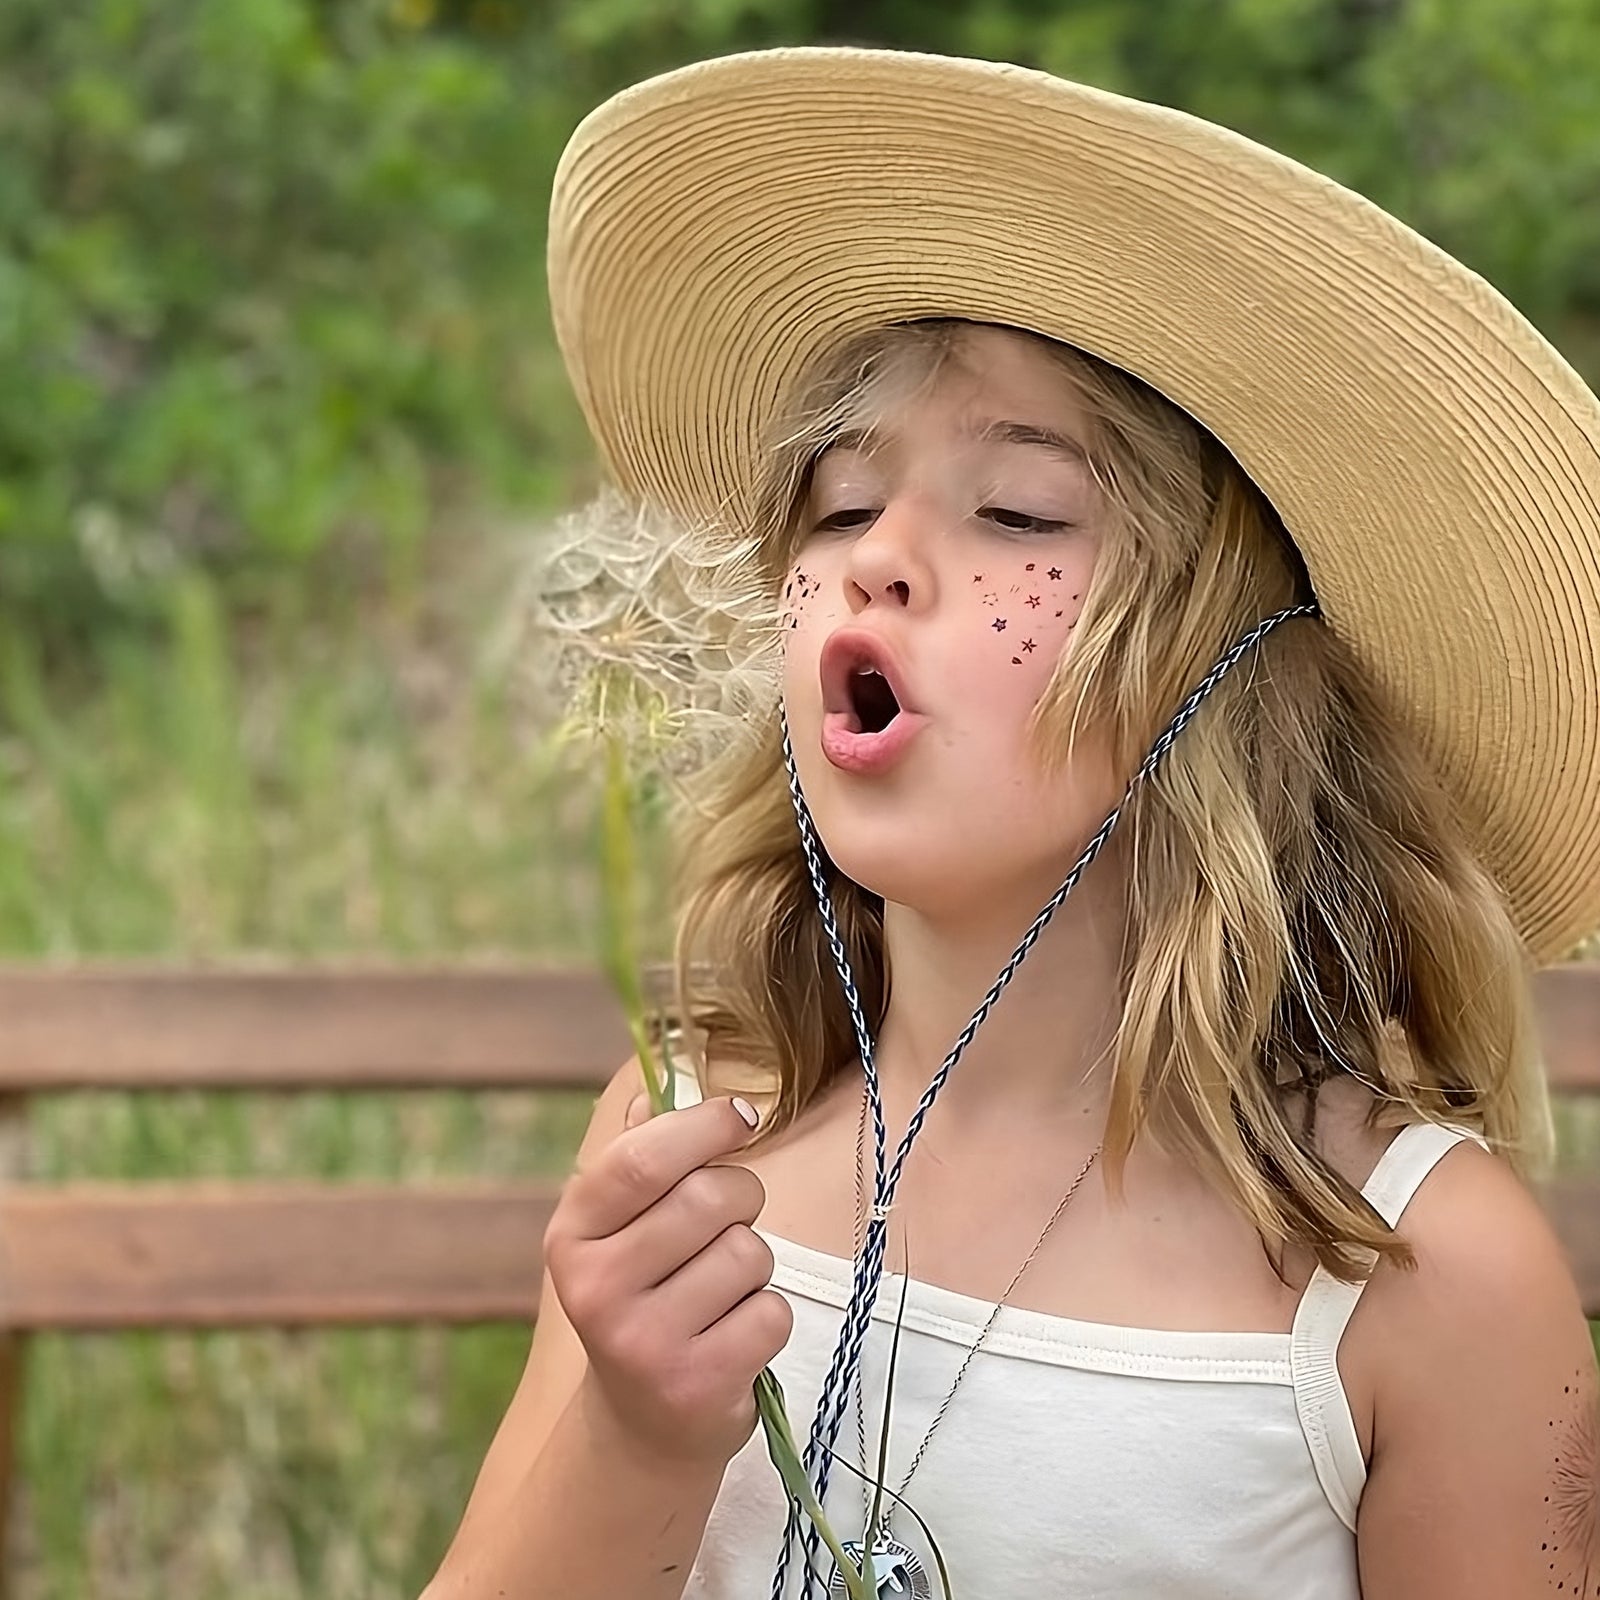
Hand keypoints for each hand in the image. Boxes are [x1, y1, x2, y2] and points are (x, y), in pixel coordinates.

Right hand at [544, 1091, 792, 1467]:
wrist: (641, 1425)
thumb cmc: (642, 1299)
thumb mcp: (618, 1232)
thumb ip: (636, 1161)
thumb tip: (652, 1090)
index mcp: (571, 1234)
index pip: (642, 1159)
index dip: (703, 1125)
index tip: (741, 1115)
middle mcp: (596, 1288)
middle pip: (709, 1197)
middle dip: (742, 1196)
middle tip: (730, 1222)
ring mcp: (643, 1342)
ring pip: (748, 1252)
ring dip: (754, 1263)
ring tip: (722, 1291)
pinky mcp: (696, 1385)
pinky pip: (771, 1311)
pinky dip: (767, 1316)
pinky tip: (733, 1335)